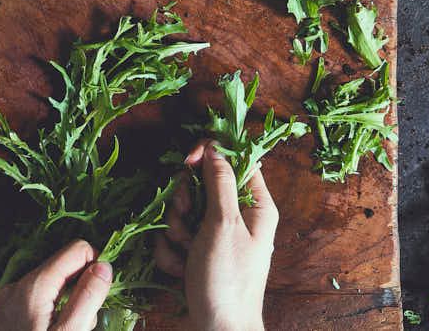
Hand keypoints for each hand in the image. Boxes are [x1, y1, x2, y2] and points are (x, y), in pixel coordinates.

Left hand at [0, 239, 113, 330]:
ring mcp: (8, 299)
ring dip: (69, 305)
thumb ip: (87, 299)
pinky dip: (52, 313)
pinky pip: (37, 300)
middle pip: (65, 269)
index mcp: (34, 286)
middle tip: (84, 325)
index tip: (102, 294)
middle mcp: (18, 286)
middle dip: (82, 291)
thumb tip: (104, 267)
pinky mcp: (5, 313)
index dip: (96, 267)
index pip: (77, 250)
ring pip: (53, 286)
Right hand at [155, 140, 277, 330]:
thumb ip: (219, 182)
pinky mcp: (197, 255)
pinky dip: (172, 252)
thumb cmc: (227, 280)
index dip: (211, 155)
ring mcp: (215, 238)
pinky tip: (180, 269)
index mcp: (256, 206)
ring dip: (175, 230)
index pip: (236, 160)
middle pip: (202, 185)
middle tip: (187, 218)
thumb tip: (214, 147)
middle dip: (185, 201)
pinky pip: (174, 238)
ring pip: (183, 211)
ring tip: (185, 252)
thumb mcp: (223, 225)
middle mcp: (237, 218)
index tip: (188, 160)